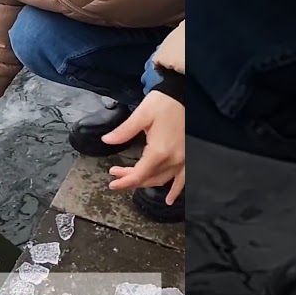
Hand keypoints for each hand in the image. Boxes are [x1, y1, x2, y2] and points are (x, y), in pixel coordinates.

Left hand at [102, 89, 185, 204]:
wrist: (185, 94)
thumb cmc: (164, 102)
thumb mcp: (141, 115)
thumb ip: (124, 131)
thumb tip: (106, 140)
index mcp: (159, 151)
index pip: (139, 174)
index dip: (124, 181)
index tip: (112, 182)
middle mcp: (173, 160)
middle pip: (148, 178)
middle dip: (130, 179)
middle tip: (115, 173)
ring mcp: (183, 161)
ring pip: (162, 180)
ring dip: (146, 183)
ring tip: (131, 181)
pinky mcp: (188, 157)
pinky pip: (182, 179)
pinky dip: (176, 190)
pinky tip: (170, 199)